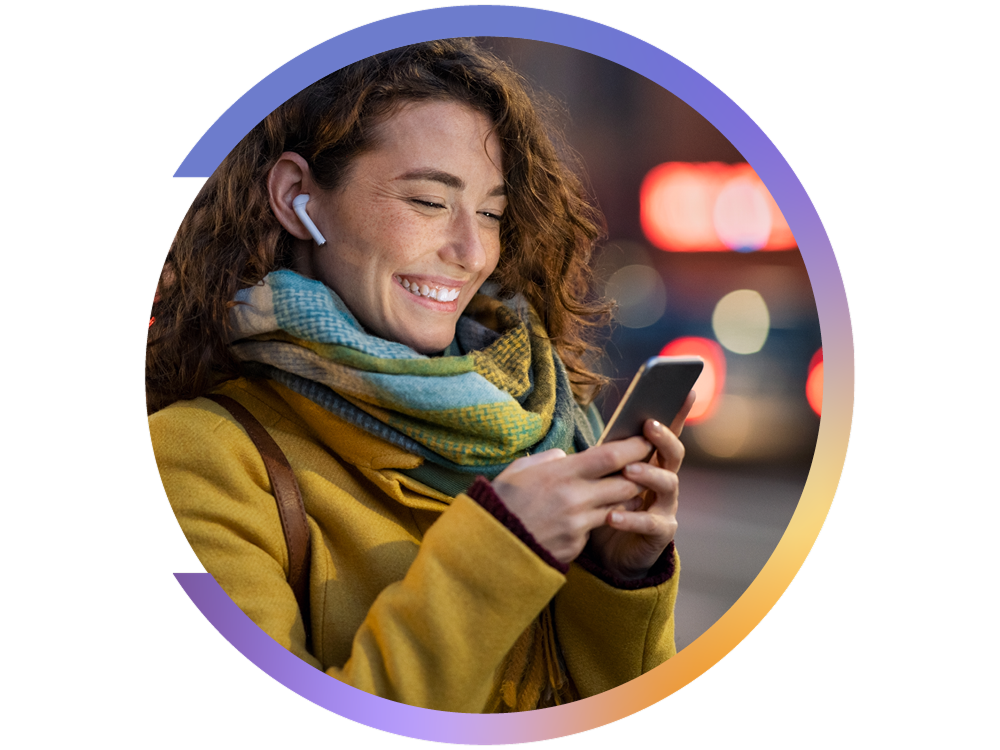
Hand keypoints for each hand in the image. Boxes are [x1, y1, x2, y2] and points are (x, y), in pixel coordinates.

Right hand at [490, 436, 655, 564]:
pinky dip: (599, 520)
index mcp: (561, 474)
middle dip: (639, 475)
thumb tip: (567, 457)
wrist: (487, 547)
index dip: (634, 447)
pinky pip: (596, 528)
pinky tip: (591, 516)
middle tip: (644, 466)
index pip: (611, 456)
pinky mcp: (576, 545)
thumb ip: (548, 460)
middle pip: (625, 483)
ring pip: (619, 508)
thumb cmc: (501, 503)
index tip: (646, 440)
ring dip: (626, 499)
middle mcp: (574, 499)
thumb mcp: (520, 471)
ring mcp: (577, 524)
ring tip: (625, 490)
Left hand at [587, 391, 694, 579]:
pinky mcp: (661, 532)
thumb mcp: (603, 479)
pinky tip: (613, 515)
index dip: (677, 412)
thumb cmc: (606, 507)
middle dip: (664, 438)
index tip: (685, 389)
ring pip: (668, 484)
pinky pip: (650, 523)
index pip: (666, 433)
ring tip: (629, 471)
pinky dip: (631, 518)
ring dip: (649, 474)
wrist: (610, 555)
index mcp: (651, 463)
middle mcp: (664, 481)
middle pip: (673, 454)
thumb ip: (605, 460)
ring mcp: (666, 506)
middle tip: (649, 426)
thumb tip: (594, 441)